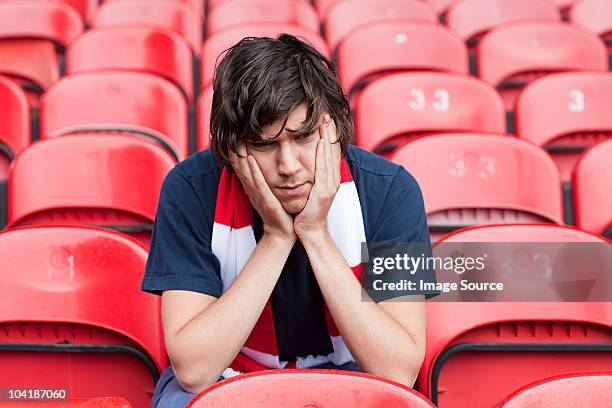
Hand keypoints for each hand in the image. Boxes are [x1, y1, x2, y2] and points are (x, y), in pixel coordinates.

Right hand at [229, 143, 295, 241]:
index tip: (231, 137)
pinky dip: (253, 170)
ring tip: (236, 141)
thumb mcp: (268, 193)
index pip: (240, 167)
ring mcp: (257, 195)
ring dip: (240, 157)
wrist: (283, 232)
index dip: (234, 153)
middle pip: (238, 167)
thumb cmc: (278, 212)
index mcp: (252, 188)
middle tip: (229, 134)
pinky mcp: (266, 200)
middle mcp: (251, 190)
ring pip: (245, 172)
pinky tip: (250, 158)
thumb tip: (260, 168)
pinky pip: (258, 183)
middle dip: (234, 151)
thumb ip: (263, 181)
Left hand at [294, 114, 340, 238]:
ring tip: (326, 122)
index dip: (330, 136)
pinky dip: (324, 155)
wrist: (309, 230)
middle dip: (331, 132)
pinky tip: (322, 142)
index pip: (331, 152)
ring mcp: (330, 185)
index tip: (326, 120)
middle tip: (328, 115)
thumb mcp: (311, 190)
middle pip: (333, 151)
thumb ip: (311, 177)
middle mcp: (332, 180)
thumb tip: (306, 164)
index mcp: (329, 179)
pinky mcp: (324, 192)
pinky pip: (324, 169)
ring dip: (329, 138)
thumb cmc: (306, 211)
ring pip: (330, 157)